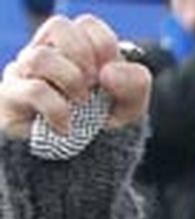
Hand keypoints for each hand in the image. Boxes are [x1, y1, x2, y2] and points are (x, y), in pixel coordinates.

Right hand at [0, 15, 149, 138]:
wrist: (80, 168)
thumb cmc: (100, 129)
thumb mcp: (129, 106)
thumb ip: (134, 83)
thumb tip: (107, 72)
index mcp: (75, 52)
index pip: (87, 26)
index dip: (105, 47)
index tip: (111, 77)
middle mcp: (47, 56)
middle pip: (59, 26)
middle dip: (84, 54)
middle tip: (95, 85)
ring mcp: (24, 74)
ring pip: (39, 56)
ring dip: (70, 80)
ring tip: (82, 104)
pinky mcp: (10, 99)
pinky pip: (32, 90)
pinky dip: (57, 109)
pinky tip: (66, 127)